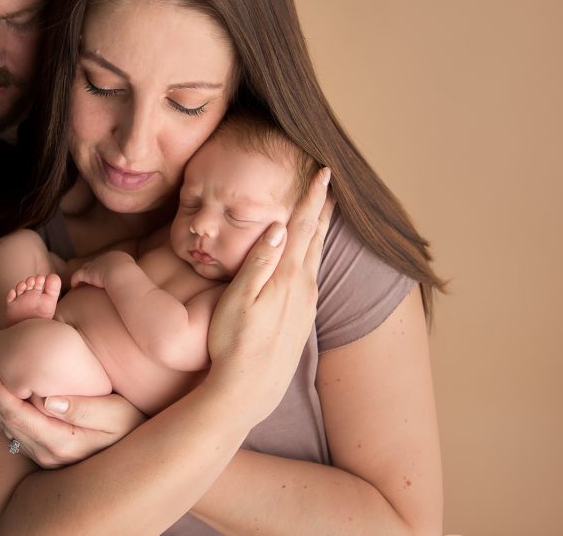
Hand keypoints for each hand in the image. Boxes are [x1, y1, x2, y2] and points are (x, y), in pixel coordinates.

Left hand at [0, 351, 144, 467]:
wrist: (137, 451)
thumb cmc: (131, 426)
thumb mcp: (116, 415)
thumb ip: (84, 408)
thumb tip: (48, 399)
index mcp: (59, 441)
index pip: (15, 412)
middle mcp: (45, 452)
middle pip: (2, 417)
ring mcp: (42, 453)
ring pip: (2, 423)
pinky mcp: (43, 449)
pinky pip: (11, 426)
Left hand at [69, 251, 132, 289]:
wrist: (123, 275)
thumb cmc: (131, 279)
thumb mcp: (135, 274)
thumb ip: (133, 278)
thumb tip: (139, 286)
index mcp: (118, 257)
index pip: (108, 262)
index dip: (103, 268)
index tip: (102, 275)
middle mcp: (105, 258)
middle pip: (97, 263)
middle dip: (93, 269)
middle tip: (90, 278)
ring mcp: (96, 264)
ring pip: (87, 268)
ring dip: (84, 275)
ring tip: (80, 282)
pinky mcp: (88, 272)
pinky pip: (79, 275)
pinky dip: (76, 279)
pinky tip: (75, 286)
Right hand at [206, 168, 334, 423]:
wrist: (248, 389)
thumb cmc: (234, 343)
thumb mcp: (238, 299)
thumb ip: (259, 261)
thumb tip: (278, 226)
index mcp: (287, 276)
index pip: (301, 226)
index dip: (311, 197)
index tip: (323, 172)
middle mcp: (303, 286)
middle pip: (315, 236)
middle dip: (321, 207)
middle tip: (329, 182)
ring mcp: (306, 303)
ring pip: (317, 255)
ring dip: (321, 229)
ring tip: (325, 210)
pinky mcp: (303, 317)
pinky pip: (314, 273)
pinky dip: (315, 253)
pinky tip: (313, 255)